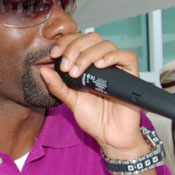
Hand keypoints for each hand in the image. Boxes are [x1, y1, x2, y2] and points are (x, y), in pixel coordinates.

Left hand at [40, 32, 147, 158]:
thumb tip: (44, 71)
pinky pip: (127, 56)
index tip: (54, 54)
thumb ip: (58, 86)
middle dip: (75, 47)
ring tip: (77, 72)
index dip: (66, 42)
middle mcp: (103, 63)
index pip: (79, 41)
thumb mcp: (71, 101)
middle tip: (66, 66)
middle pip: (92, 38)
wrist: (110, 136)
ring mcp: (117, 68)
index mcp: (88, 65)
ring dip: (88, 55)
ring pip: (106, 45)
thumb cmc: (94, 119)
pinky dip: (112, 57)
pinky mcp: (131, 75)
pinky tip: (100, 66)